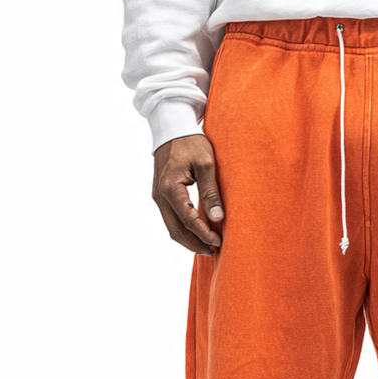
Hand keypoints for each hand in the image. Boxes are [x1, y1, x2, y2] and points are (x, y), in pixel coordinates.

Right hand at [152, 134, 223, 253]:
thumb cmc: (190, 142)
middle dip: (195, 244)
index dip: (204, 234)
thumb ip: (211, 192)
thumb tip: (218, 218)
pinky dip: (184, 230)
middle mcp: (160, 196)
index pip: (188, 220)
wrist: (171, 128)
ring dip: (189, 240)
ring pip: (172, 228)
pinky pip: (171, 219)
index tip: (219, 241)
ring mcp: (158, 197)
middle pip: (176, 231)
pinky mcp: (161, 196)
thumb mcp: (207, 164)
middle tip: (214, 251)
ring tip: (208, 246)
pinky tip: (198, 233)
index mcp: (170, 188)